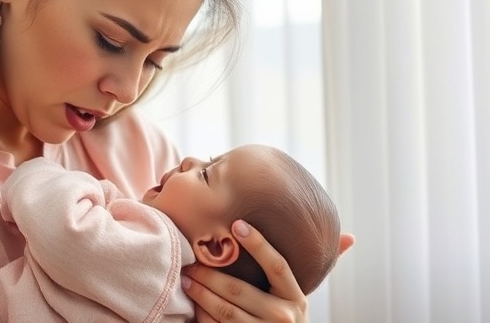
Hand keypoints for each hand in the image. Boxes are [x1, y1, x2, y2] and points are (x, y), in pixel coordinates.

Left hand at [182, 220, 355, 321]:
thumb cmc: (286, 318)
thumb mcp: (300, 296)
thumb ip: (318, 266)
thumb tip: (351, 237)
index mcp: (296, 299)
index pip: (278, 265)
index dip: (258, 243)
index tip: (237, 224)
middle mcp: (283, 319)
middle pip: (239, 291)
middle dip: (209, 274)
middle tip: (190, 260)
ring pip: (224, 312)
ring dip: (200, 293)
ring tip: (185, 278)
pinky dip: (201, 315)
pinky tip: (191, 303)